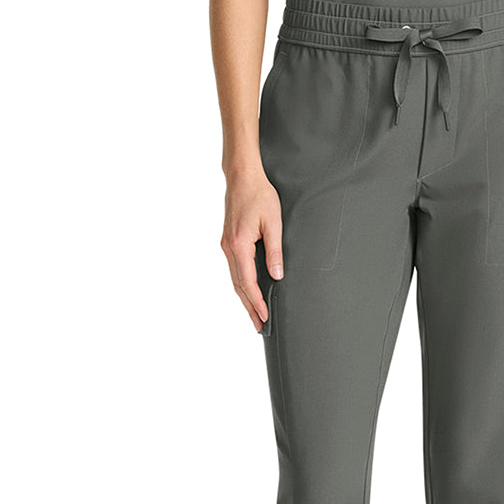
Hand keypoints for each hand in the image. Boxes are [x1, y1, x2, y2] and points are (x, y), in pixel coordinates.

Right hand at [221, 167, 283, 331]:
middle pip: (238, 285)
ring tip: (254, 313)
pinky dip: (240, 283)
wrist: (242, 177)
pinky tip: (248, 289)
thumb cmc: (259, 195)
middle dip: (249, 307)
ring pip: (234, 278)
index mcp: (239, 245)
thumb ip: (274, 250)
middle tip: (259, 326)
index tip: (265, 316)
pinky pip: (234, 268)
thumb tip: (276, 275)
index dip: (257, 302)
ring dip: (244, 297)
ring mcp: (226, 245)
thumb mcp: (273, 222)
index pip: (247, 282)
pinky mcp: (228, 241)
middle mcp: (229, 248)